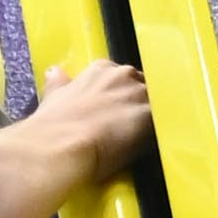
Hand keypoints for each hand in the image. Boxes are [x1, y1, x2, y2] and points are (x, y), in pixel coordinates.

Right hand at [22, 58, 152, 189]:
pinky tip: (152, 148)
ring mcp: (140, 94)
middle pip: (143, 87)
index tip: (116, 111)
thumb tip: (54, 72)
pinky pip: (164, 123)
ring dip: (153, 119)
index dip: (121, 96)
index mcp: (100, 68)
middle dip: (139, 104)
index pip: (122, 77)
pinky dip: (160, 134)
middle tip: (128, 127)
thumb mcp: (53, 97)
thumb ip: (59, 83)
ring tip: (142, 141)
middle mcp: (123, 74)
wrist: (60, 147)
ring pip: (157, 103)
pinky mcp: (152, 116)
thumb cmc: (53, 126)